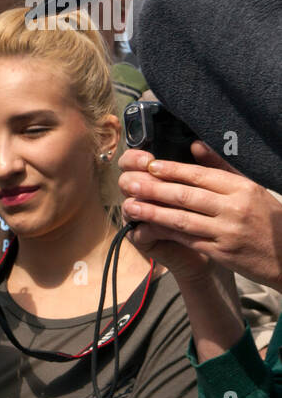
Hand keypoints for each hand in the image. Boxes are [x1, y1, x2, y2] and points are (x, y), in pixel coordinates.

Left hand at [118, 142, 281, 289]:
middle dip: (155, 189)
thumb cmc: (267, 219)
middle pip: (187, 196)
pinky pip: (187, 240)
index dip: (172, 170)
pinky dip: (166, 232)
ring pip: (182, 219)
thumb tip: (195, 145)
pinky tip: (148, 227)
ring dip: (153, 212)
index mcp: (242, 188)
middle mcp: (234, 208)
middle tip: (130, 183)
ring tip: (131, 205)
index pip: (201, 175)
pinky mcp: (221, 253)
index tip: (149, 166)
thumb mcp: (252, 188)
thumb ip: (222, 167)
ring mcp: (227, 232)